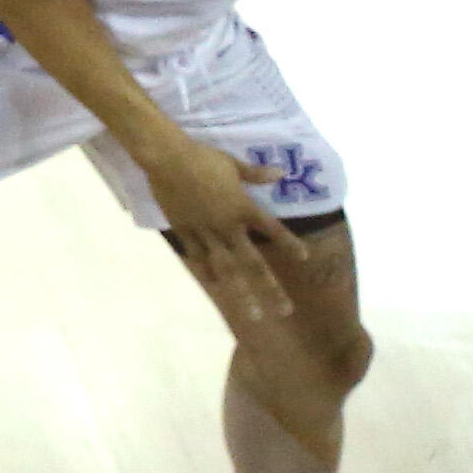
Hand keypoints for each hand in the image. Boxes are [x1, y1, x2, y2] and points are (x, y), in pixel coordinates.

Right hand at [140, 140, 308, 330]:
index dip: (290, 244)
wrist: (167, 159)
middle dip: (271, 289)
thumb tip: (280, 173)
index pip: (272, 230)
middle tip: (285, 311)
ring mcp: (206, 233)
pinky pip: (200, 258)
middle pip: (253, 263)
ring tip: (253, 315)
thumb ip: (256, 174)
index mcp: (243, 208)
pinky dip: (208, 272)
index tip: (305, 258)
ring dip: (242, 294)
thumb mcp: (233, 163)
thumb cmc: (203, 157)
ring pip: (227, 270)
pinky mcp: (186, 232)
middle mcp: (228, 226)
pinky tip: (216, 285)